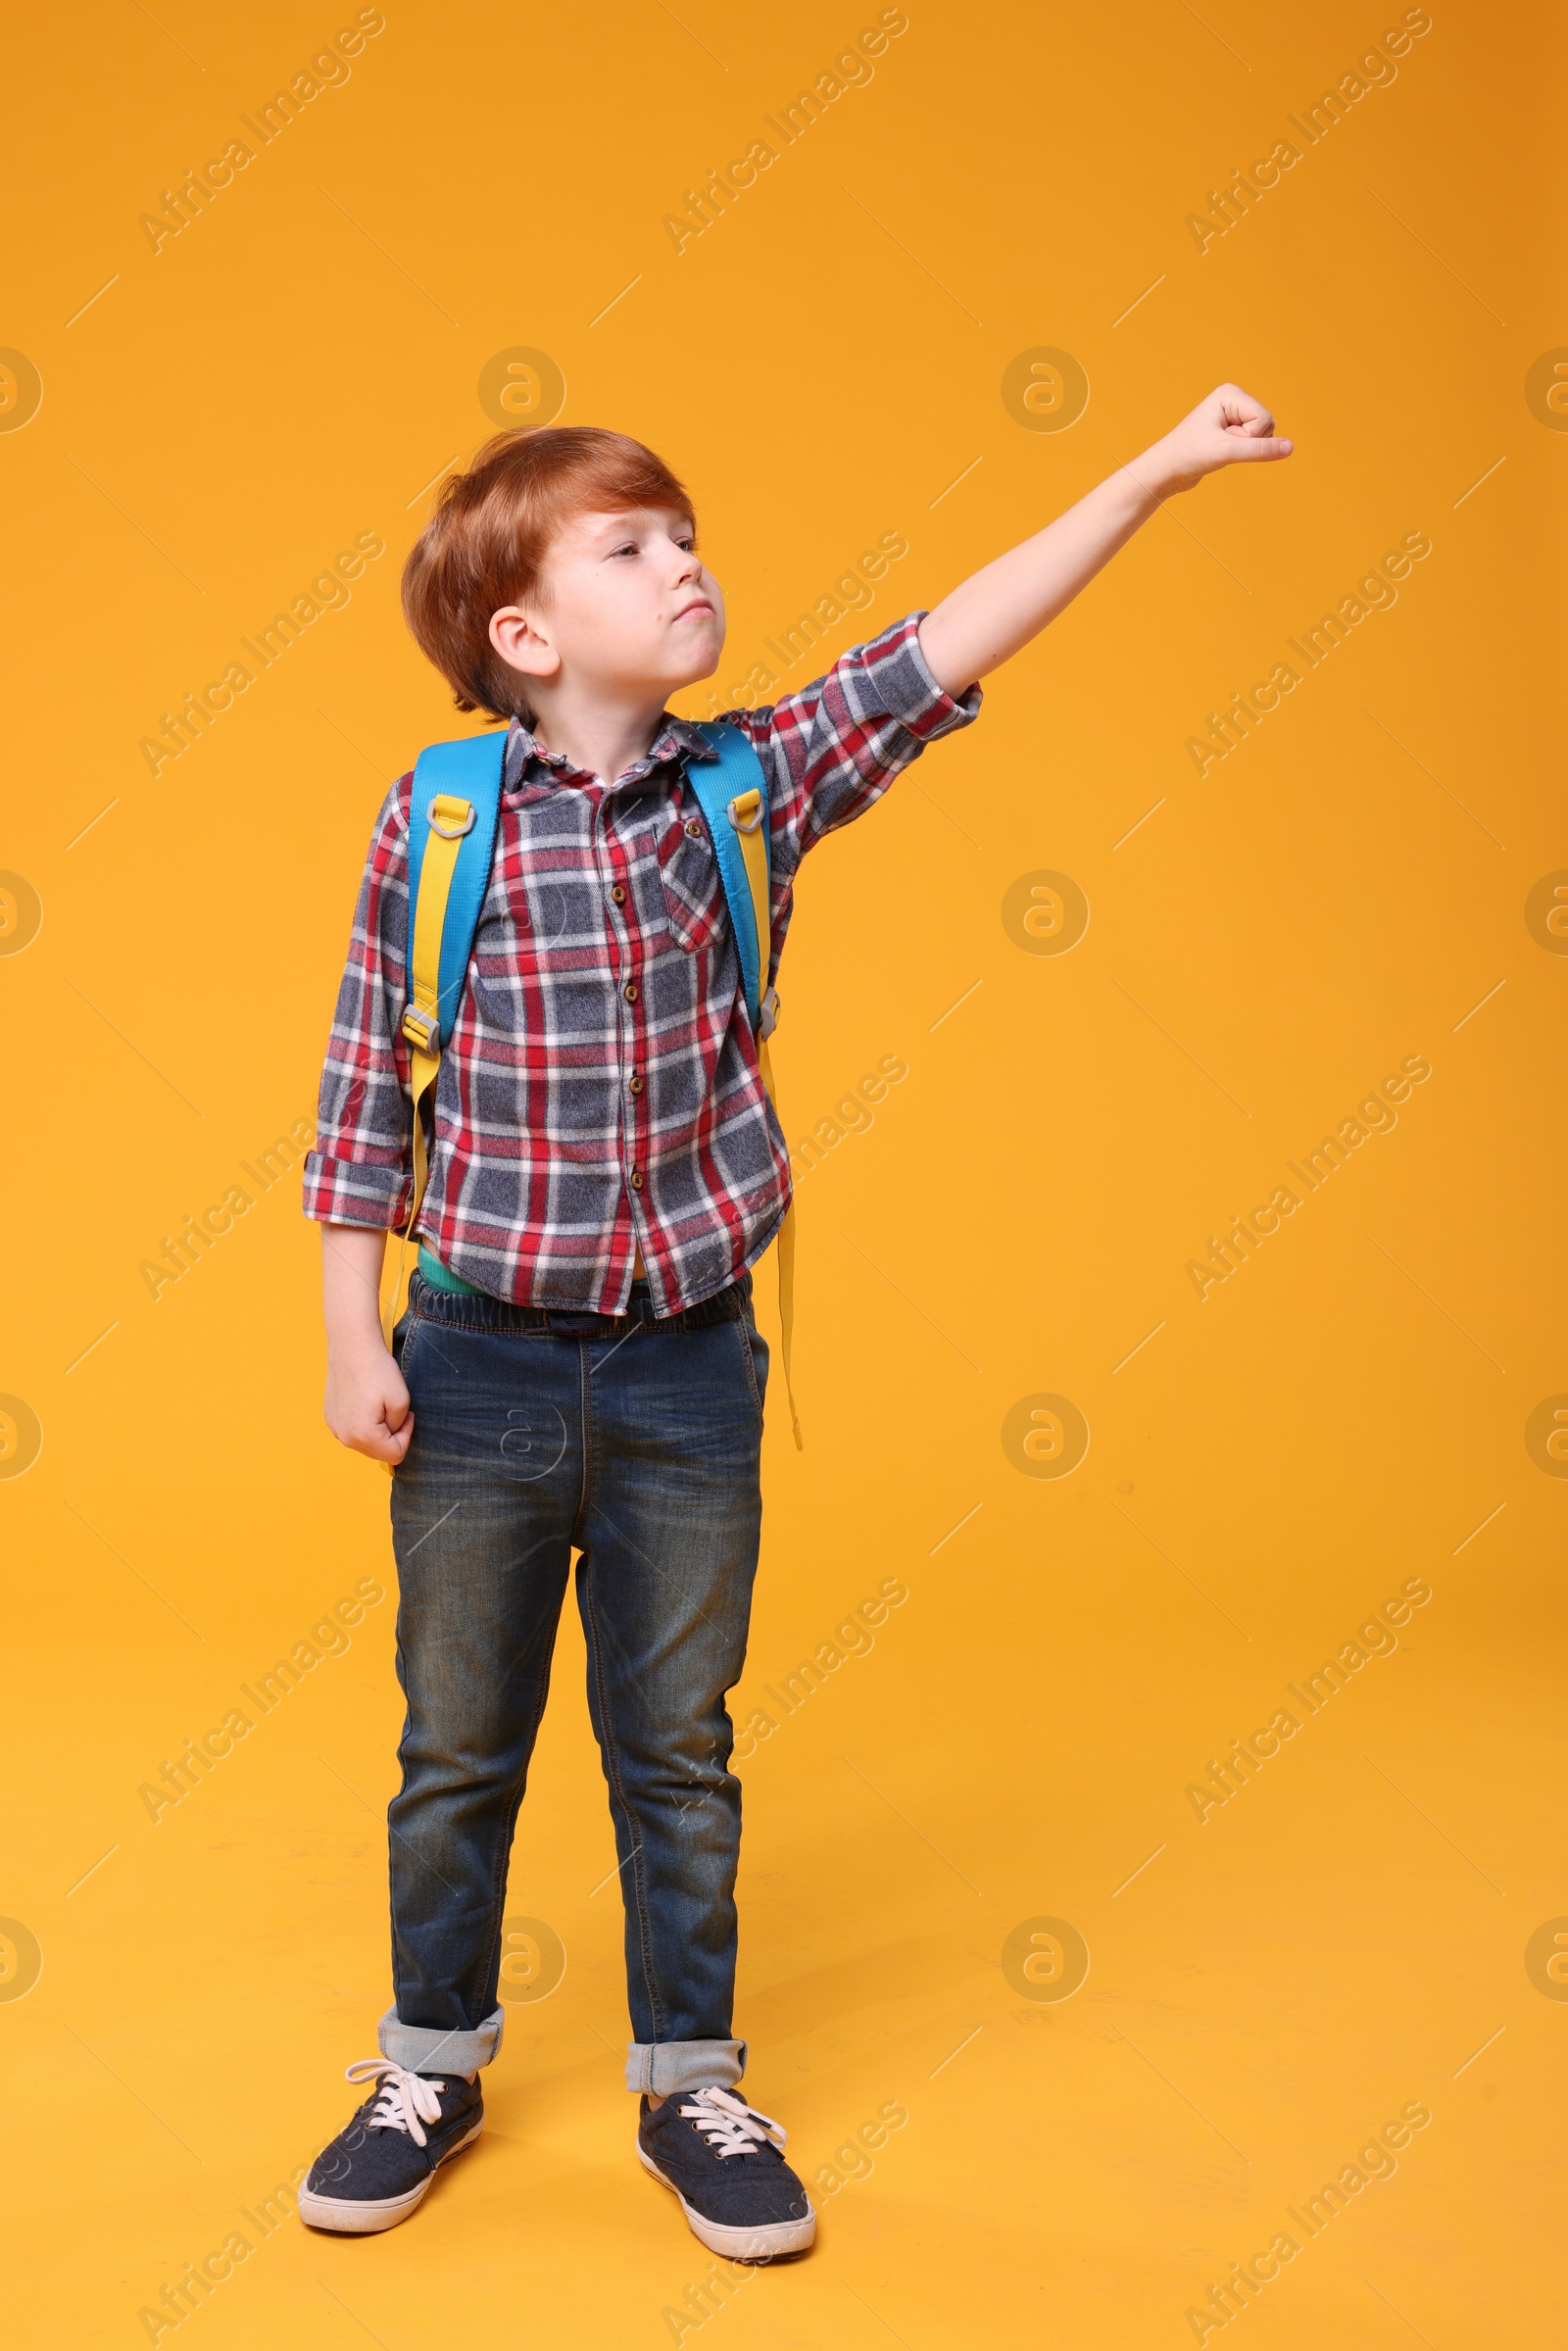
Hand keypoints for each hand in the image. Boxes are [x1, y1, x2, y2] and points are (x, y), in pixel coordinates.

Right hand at [324, 1339, 413, 1464]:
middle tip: (396, 1409)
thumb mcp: (401, 1401)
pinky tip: (365, 1401)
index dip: (407, 1435)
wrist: (352, 1347)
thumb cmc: (378, 1371)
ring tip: (379, 1404)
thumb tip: (391, 1433)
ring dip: (377, 1430)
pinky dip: (363, 1423)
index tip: (408, 1415)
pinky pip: (352, 1431)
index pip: (395, 1455)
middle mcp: (345, 1437)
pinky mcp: (330, 1418)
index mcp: (364, 1436)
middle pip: (379, 1452)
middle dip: (392, 1436)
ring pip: (365, 1443)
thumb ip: (399, 1427)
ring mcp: (335, 1428)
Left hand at [1138, 383, 1292, 497]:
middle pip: (1266, 425)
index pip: (1264, 418)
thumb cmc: (1188, 456)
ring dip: (1244, 450)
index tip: (1221, 440)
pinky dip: (1241, 454)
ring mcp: (1232, 415)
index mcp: (1230, 393)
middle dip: (1247, 442)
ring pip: (1263, 436)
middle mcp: (1233, 400)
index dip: (1248, 437)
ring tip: (1218, 450)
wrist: (1165, 471)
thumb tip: (1290, 448)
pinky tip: (1220, 453)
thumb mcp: (1226, 451)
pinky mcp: (1231, 431)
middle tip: (1219, 446)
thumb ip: (1260, 449)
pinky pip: (1253, 444)